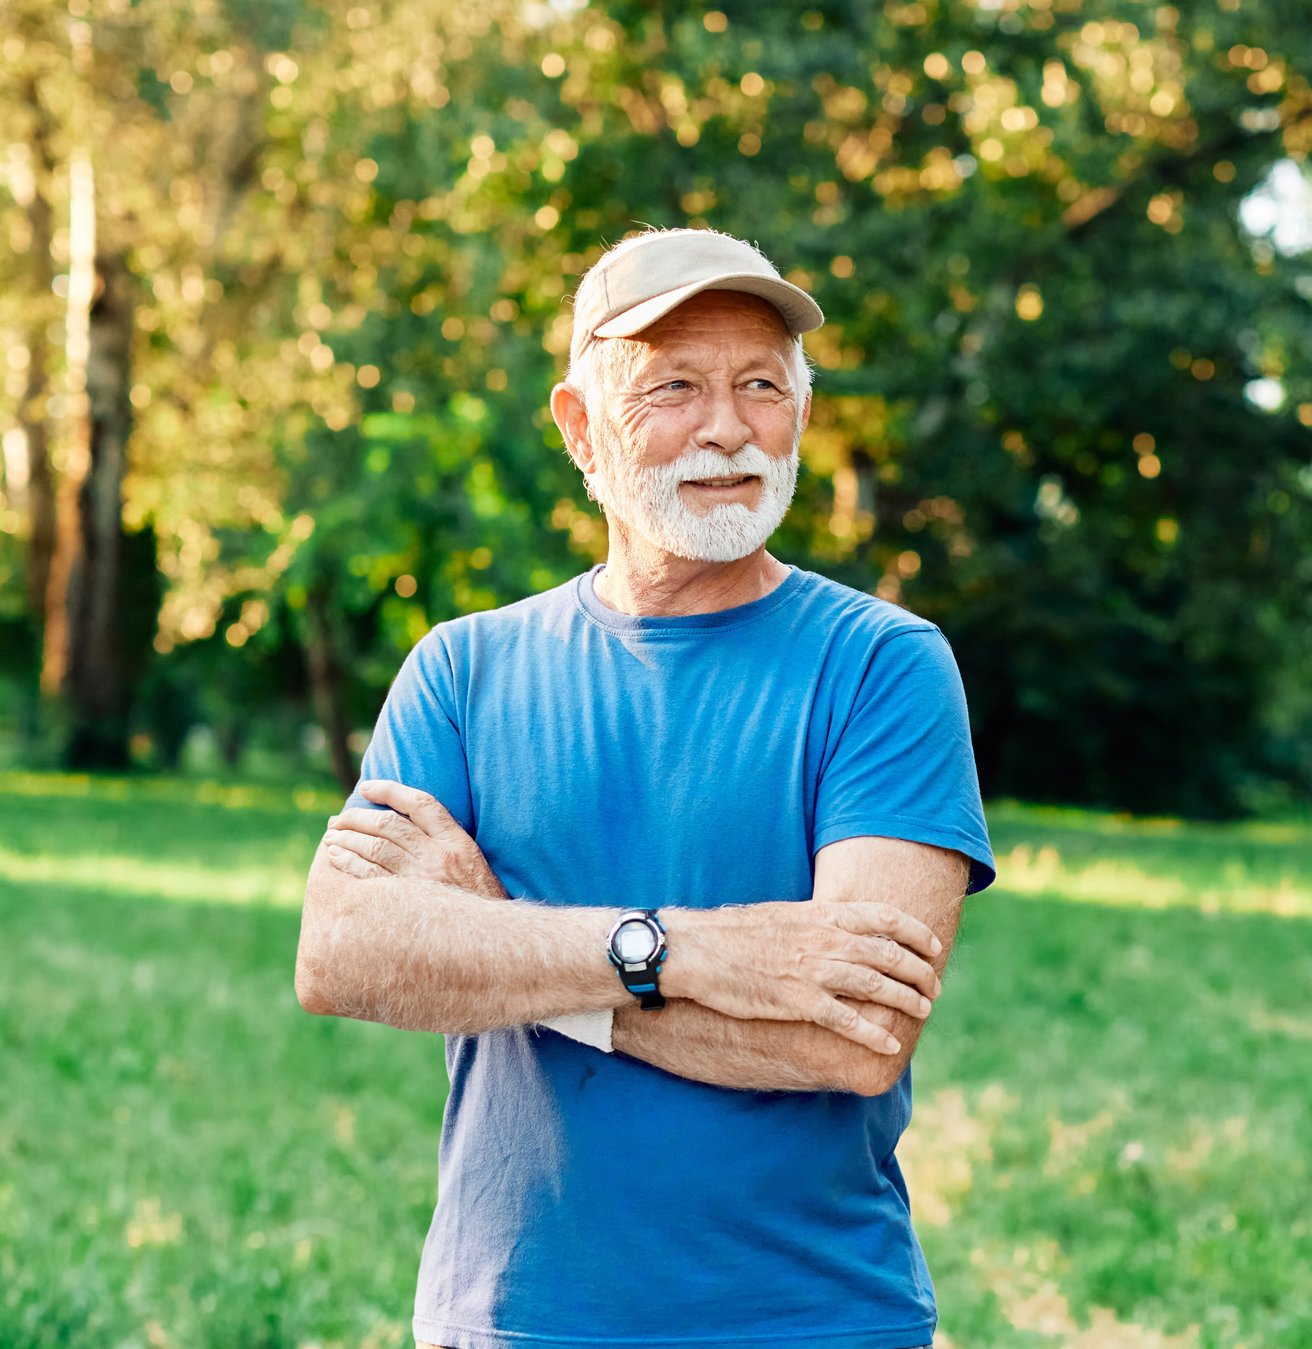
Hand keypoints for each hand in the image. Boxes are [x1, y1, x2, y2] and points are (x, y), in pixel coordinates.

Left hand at [323, 780, 507, 899]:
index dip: (391, 790)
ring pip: (376, 847)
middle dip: (358, 818)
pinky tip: (335, 857)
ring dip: (348, 839)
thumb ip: (446, 843)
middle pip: (390, 824)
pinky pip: (371, 877)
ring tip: (331, 836)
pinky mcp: (407, 902)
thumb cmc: (479, 902)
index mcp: (457, 842)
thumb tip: (408, 827)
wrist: (489, 940)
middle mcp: (439, 855)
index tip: (366, 787)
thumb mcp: (473, 864)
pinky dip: (349, 863)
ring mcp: (422, 879)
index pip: (420, 803)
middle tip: (338, 819)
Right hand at [661, 900, 943, 1055]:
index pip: (884, 917)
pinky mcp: (798, 1001)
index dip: (915, 933)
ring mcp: (813, 970)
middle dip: (919, 971)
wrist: (695, 949)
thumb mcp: (781, 914)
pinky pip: (847, 1020)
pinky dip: (873, 1033)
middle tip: (933, 987)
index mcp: (821, 913)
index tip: (932, 946)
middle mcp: (824, 939)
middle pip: (889, 954)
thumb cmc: (731, 932)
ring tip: (923, 1011)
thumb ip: (814, 921)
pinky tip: (889, 1044)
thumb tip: (836, 926)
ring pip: (877, 986)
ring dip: (906, 1000)